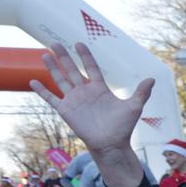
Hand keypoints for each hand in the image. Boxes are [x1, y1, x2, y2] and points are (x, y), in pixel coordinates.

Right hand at [31, 42, 153, 155]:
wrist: (111, 144)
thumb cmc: (123, 127)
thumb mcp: (134, 107)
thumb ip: (141, 93)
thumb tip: (152, 79)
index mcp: (100, 88)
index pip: (91, 68)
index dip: (85, 56)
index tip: (79, 43)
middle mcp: (85, 91)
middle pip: (72, 70)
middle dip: (64, 56)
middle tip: (55, 42)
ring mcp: (74, 100)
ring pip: (61, 80)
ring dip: (53, 68)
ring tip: (45, 54)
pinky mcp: (66, 110)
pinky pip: (51, 99)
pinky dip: (42, 91)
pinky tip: (33, 81)